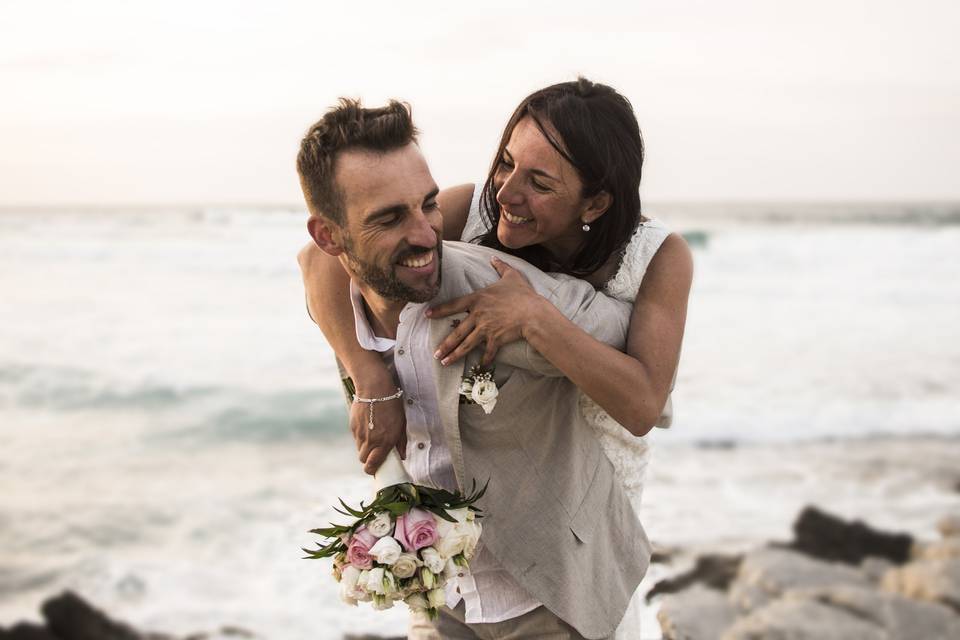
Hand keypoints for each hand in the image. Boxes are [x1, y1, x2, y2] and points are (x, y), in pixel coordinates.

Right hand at [350, 374, 406, 474]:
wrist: (374, 388)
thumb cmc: (392, 405)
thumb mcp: (402, 424)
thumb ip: (401, 442)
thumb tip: (402, 456)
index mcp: (384, 442)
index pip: (372, 465)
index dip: (372, 470)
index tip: (375, 469)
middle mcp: (370, 441)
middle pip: (363, 459)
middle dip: (368, 459)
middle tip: (375, 453)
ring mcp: (359, 434)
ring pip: (359, 448)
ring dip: (365, 447)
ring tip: (373, 436)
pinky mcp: (352, 426)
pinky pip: (356, 437)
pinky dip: (361, 436)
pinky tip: (368, 426)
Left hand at [427, 256, 545, 365]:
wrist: (533, 313)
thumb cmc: (523, 294)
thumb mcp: (511, 276)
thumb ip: (500, 266)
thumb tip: (494, 257)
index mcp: (478, 299)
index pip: (454, 305)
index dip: (439, 310)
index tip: (427, 315)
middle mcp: (478, 315)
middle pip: (457, 332)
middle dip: (445, 344)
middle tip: (435, 354)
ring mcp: (485, 328)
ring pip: (466, 344)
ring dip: (455, 355)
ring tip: (445, 362)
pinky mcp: (495, 339)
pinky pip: (487, 352)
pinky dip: (484, 360)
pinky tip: (480, 366)